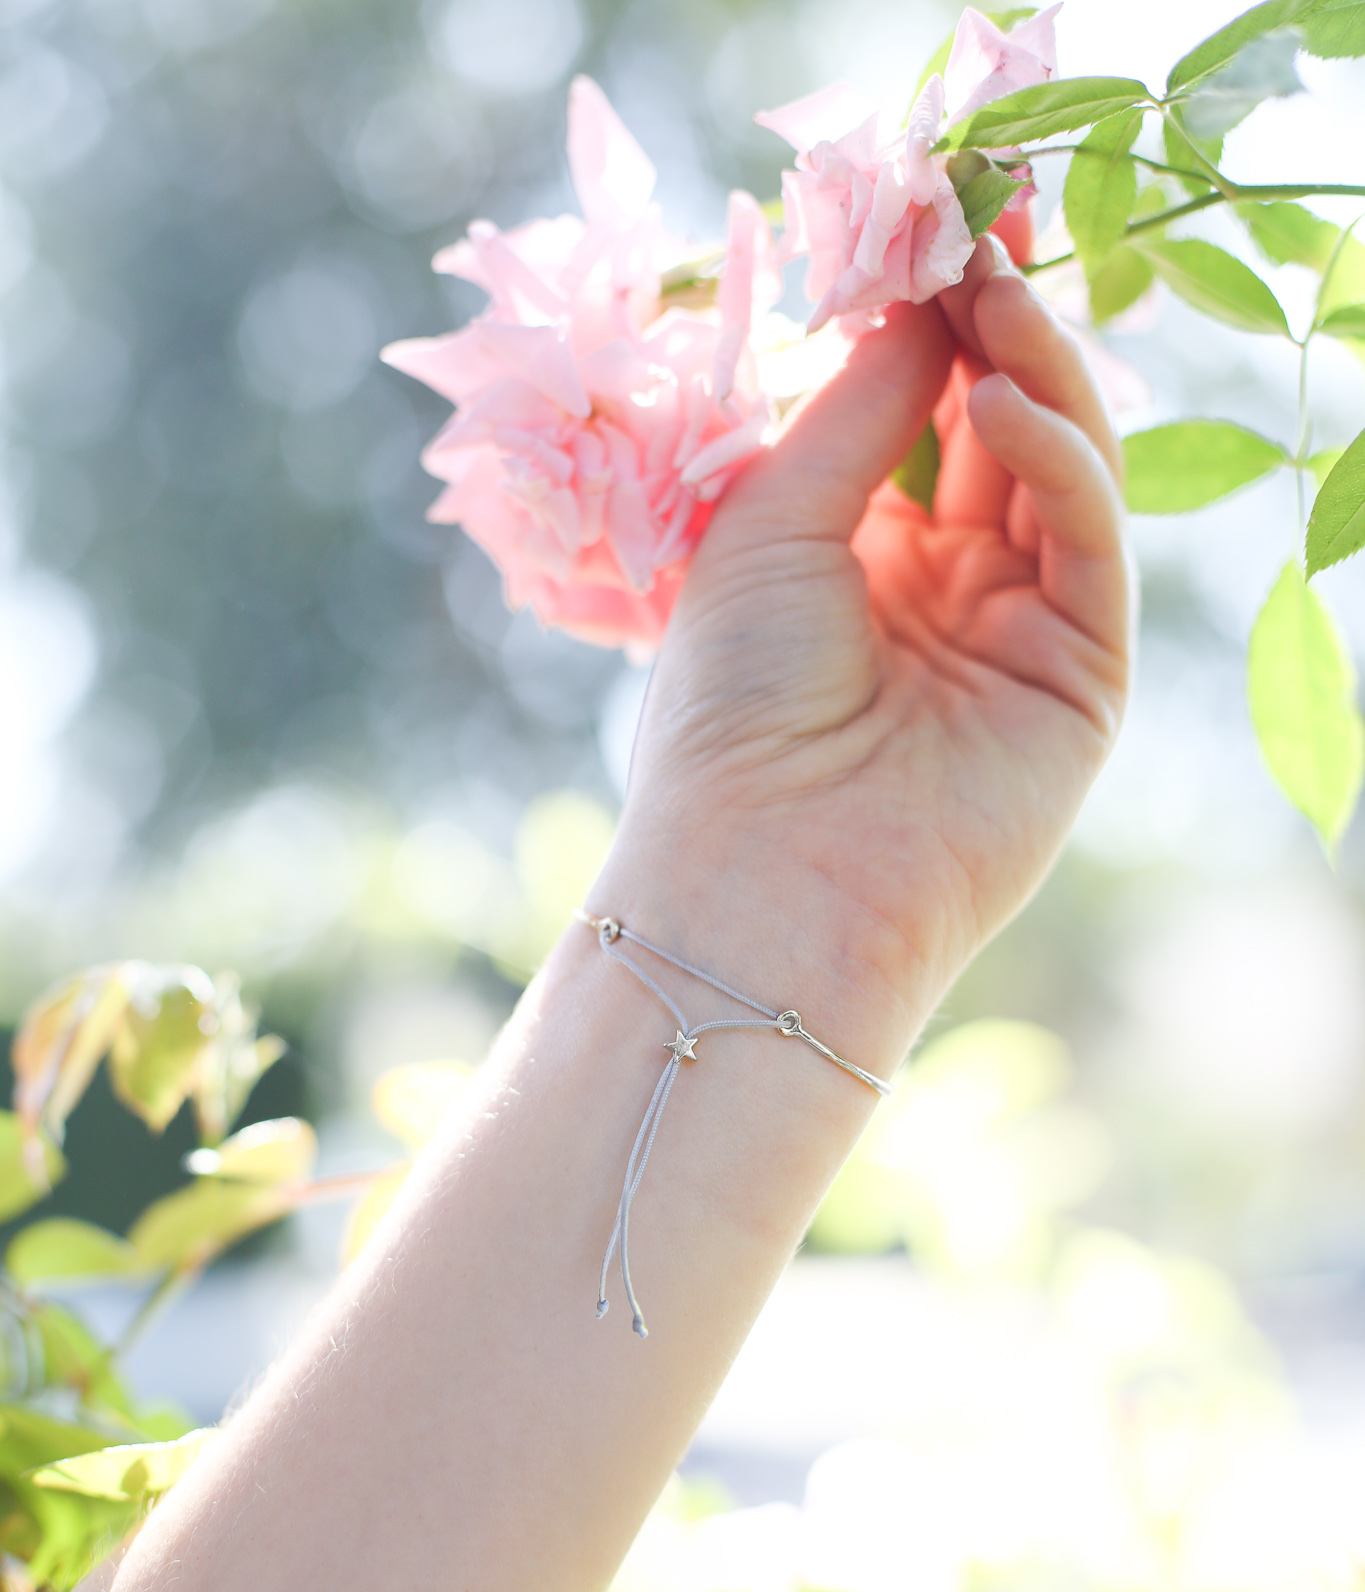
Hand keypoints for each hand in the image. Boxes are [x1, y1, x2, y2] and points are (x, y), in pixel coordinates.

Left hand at [600, 237, 1133, 1053]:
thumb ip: (862, 410)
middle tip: (980, 231)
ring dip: (1033, 375)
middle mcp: (946, 596)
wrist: (762, 873)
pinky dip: (1056, 464)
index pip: (923, 423)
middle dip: (993, 332)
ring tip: (992, 293)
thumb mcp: (770, 525)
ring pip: (1060, 475)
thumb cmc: (732, 705)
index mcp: (860, 565)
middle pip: (1000, 436)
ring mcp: (1019, 637)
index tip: (933, 229)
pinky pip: (1086, 546)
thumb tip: (925, 301)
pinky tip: (1000, 406)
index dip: (932, 330)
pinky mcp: (1081, 681)